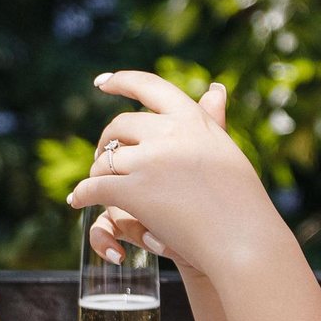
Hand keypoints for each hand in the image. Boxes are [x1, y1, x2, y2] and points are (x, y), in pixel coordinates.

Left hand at [66, 74, 285, 278]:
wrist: (242, 239)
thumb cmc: (241, 200)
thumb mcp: (225, 149)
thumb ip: (212, 118)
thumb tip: (215, 87)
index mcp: (191, 117)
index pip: (150, 86)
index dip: (122, 81)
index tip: (102, 82)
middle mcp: (168, 132)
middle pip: (120, 125)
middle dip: (108, 140)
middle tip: (104, 154)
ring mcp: (149, 160)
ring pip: (105, 159)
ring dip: (97, 171)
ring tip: (98, 183)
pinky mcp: (134, 191)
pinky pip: (94, 187)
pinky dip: (82, 194)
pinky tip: (77, 200)